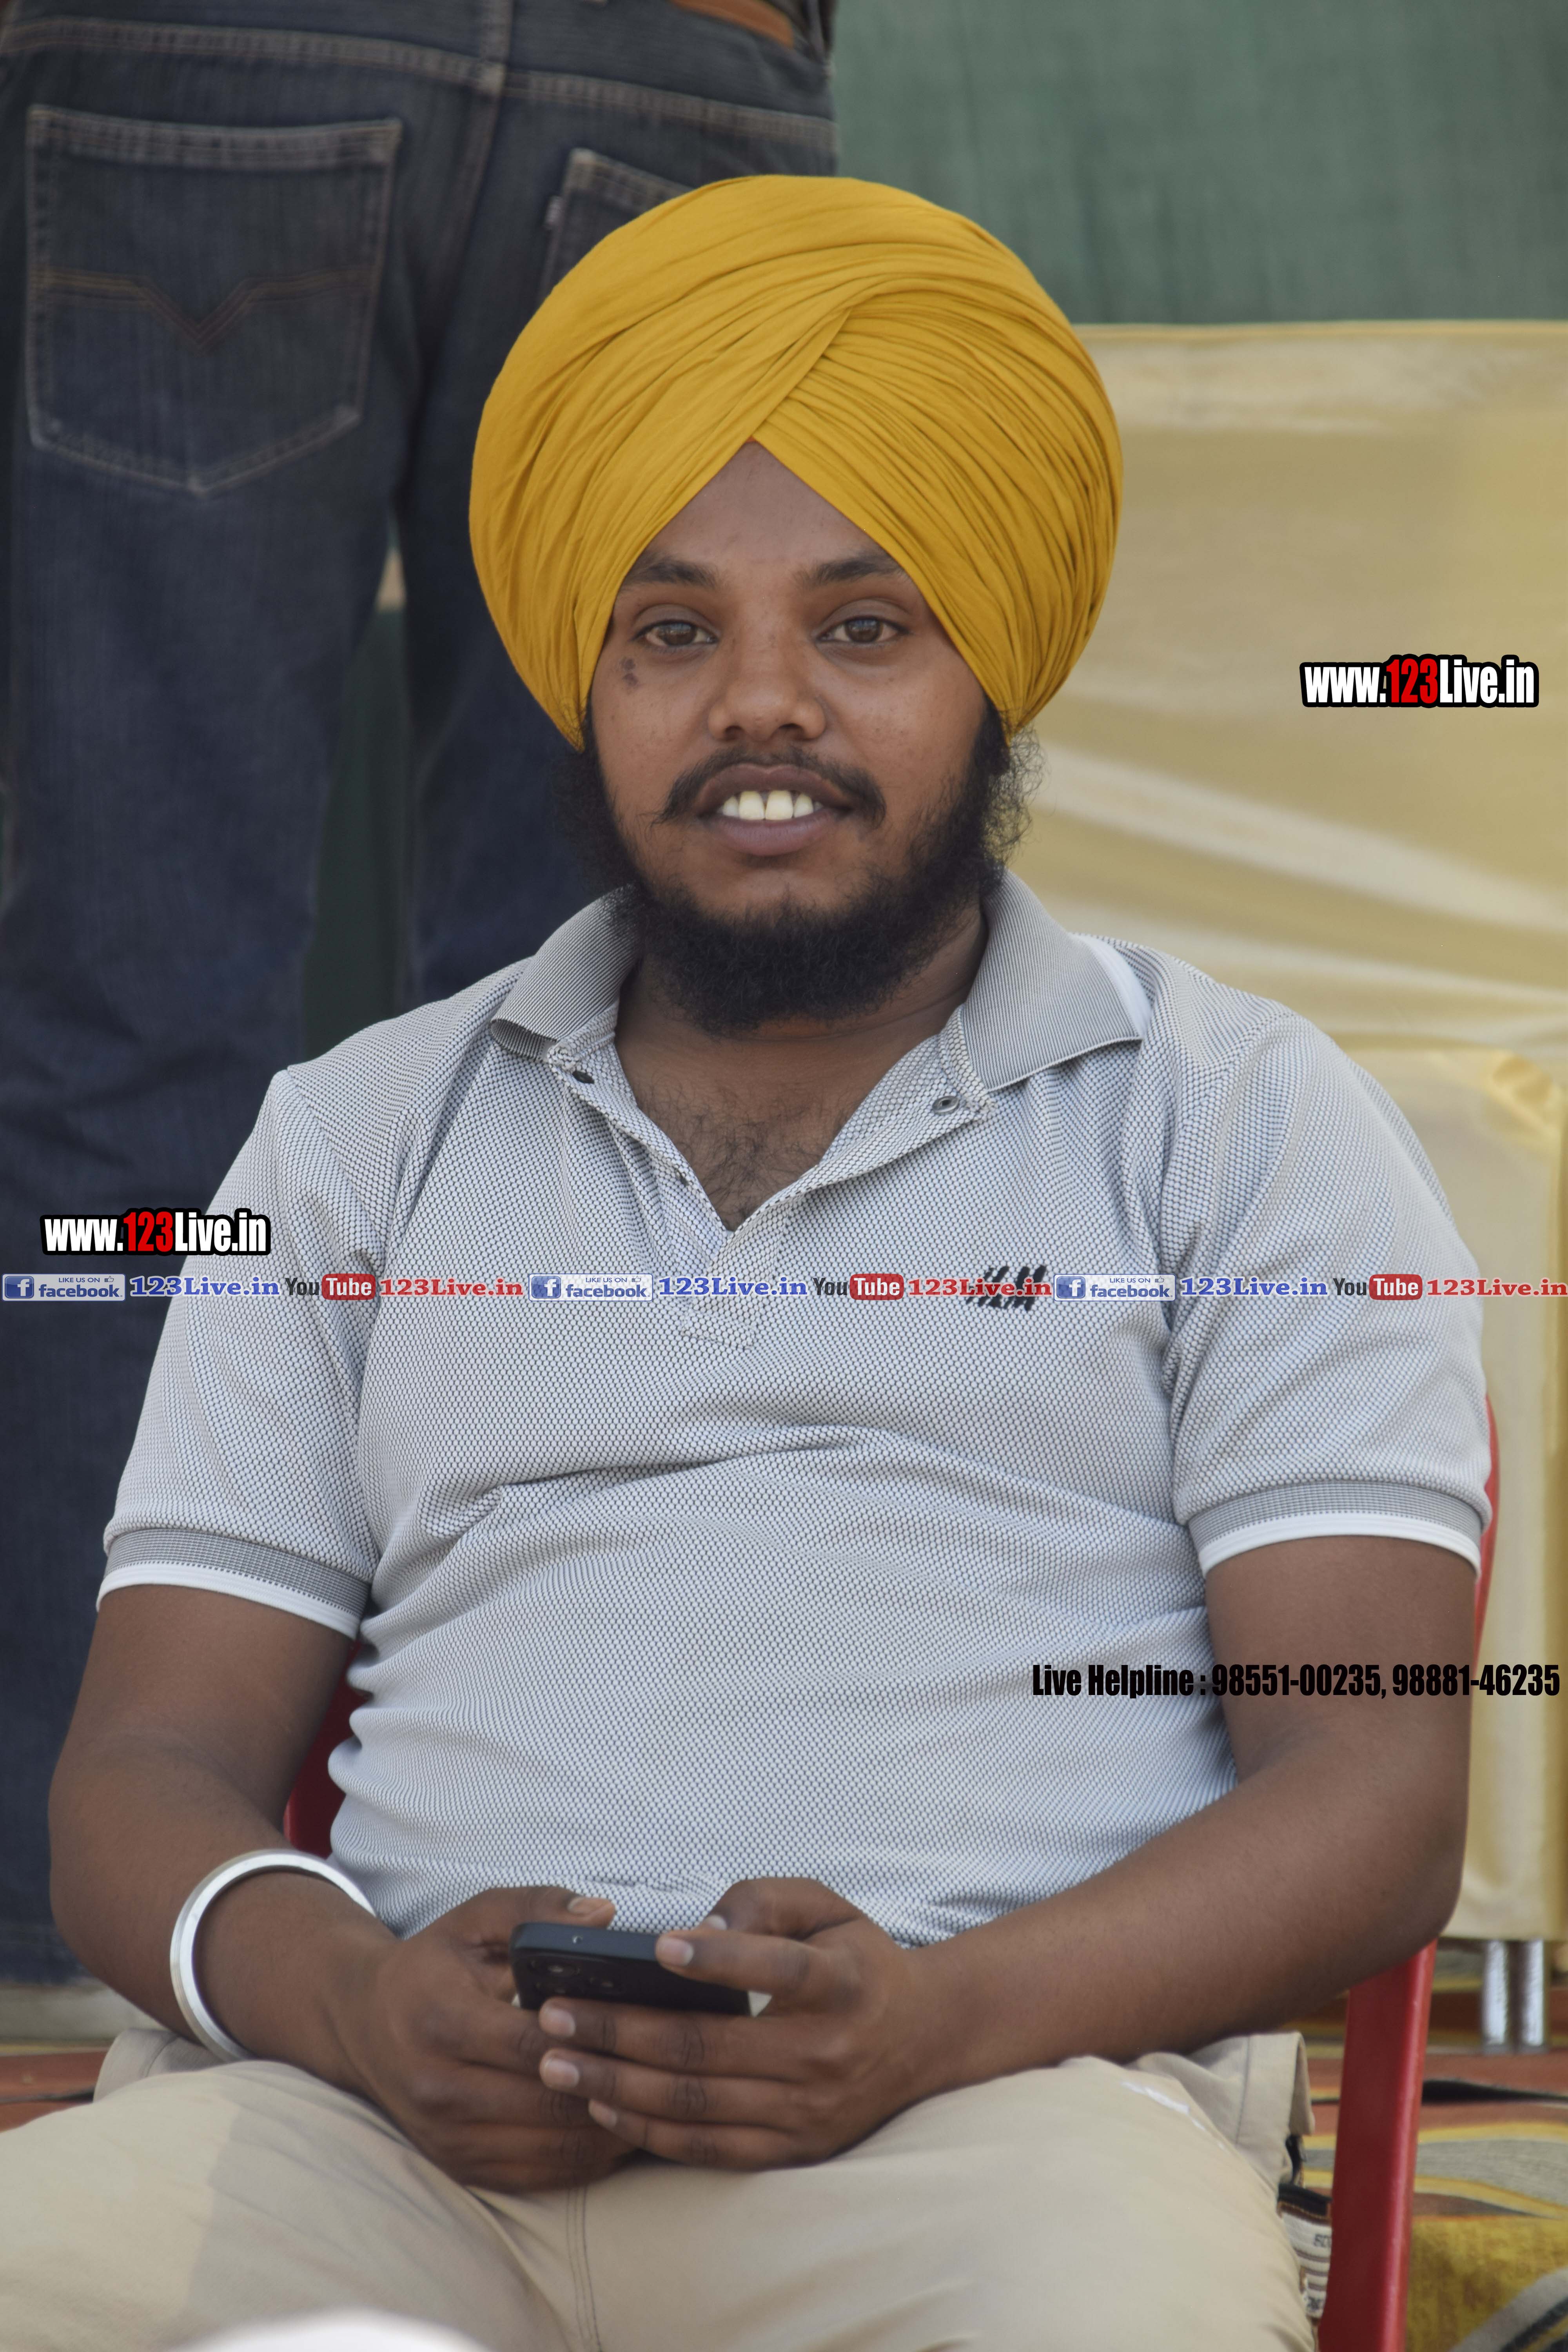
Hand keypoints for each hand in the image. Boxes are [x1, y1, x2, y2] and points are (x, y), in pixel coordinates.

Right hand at [322, 1885, 637, 2191]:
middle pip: (547, 2102)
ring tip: (659, 2103)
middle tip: (672, 2071)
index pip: (533, 2043)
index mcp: (442, 2022)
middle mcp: (438, 2089)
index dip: (590, 2039)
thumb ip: (538, 1909)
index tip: (643, 2026)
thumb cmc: (433, 1964)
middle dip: (612, 2088)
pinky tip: (622, 2132)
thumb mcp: (476, 1919)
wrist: (363, 2023)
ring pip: (549, 2147)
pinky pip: (536, 2175)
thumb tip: (605, 1916)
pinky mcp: (458, 2165)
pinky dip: (584, 2159)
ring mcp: (447, 2137)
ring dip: (609, 2131)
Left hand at [533, 1877, 940, 2168]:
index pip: (777, 1969)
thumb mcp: (825, 1907)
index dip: (718, 1957)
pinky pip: (709, 2148)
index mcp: (840, 1984)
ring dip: (616, 2085)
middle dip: (618, 2032)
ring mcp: (808, 2111)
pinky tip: (603, 2105)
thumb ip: (765, 1900)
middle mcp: (825, 2053)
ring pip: (695, 2104)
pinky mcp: (793, 2149)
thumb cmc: (855, 1959)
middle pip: (707, 2048)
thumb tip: (701, 1924)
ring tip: (555, 2064)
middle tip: (551, 2016)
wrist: (922, 2037)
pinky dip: (650, 2130)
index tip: (658, 1944)